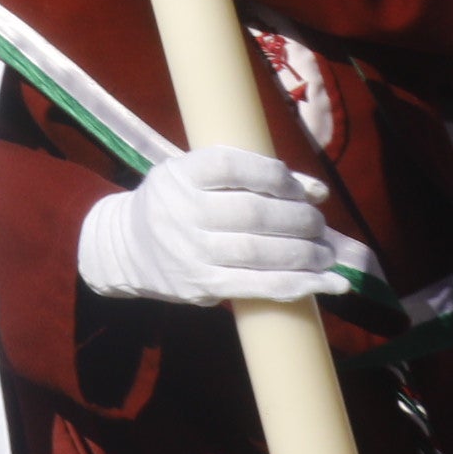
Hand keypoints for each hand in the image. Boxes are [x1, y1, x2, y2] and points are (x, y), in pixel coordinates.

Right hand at [75, 145, 372, 305]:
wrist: (124, 249)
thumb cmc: (175, 204)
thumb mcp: (193, 176)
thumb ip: (247, 178)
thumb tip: (317, 192)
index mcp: (179, 174)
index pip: (232, 166)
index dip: (276, 176)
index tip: (305, 190)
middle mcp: (182, 211)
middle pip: (254, 213)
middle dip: (300, 220)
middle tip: (320, 226)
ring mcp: (191, 251)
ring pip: (261, 252)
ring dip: (306, 255)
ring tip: (327, 254)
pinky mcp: (202, 285)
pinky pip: (258, 287)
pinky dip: (298, 285)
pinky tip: (327, 284)